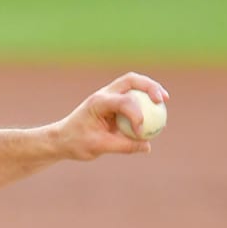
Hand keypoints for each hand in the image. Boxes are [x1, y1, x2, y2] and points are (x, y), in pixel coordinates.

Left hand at [51, 72, 169, 160]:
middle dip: (149, 86)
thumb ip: (124, 146)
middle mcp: (104, 95)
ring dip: (149, 89)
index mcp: (98, 103)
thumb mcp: (99, 147)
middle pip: (131, 80)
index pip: (123, 101)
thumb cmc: (76, 142)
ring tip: (164, 99)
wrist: (62, 139)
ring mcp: (109, 97)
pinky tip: (156, 112)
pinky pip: (132, 98)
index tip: (140, 133)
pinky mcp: (113, 104)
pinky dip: (144, 102)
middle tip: (163, 98)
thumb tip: (147, 146)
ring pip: (133, 84)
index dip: (137, 115)